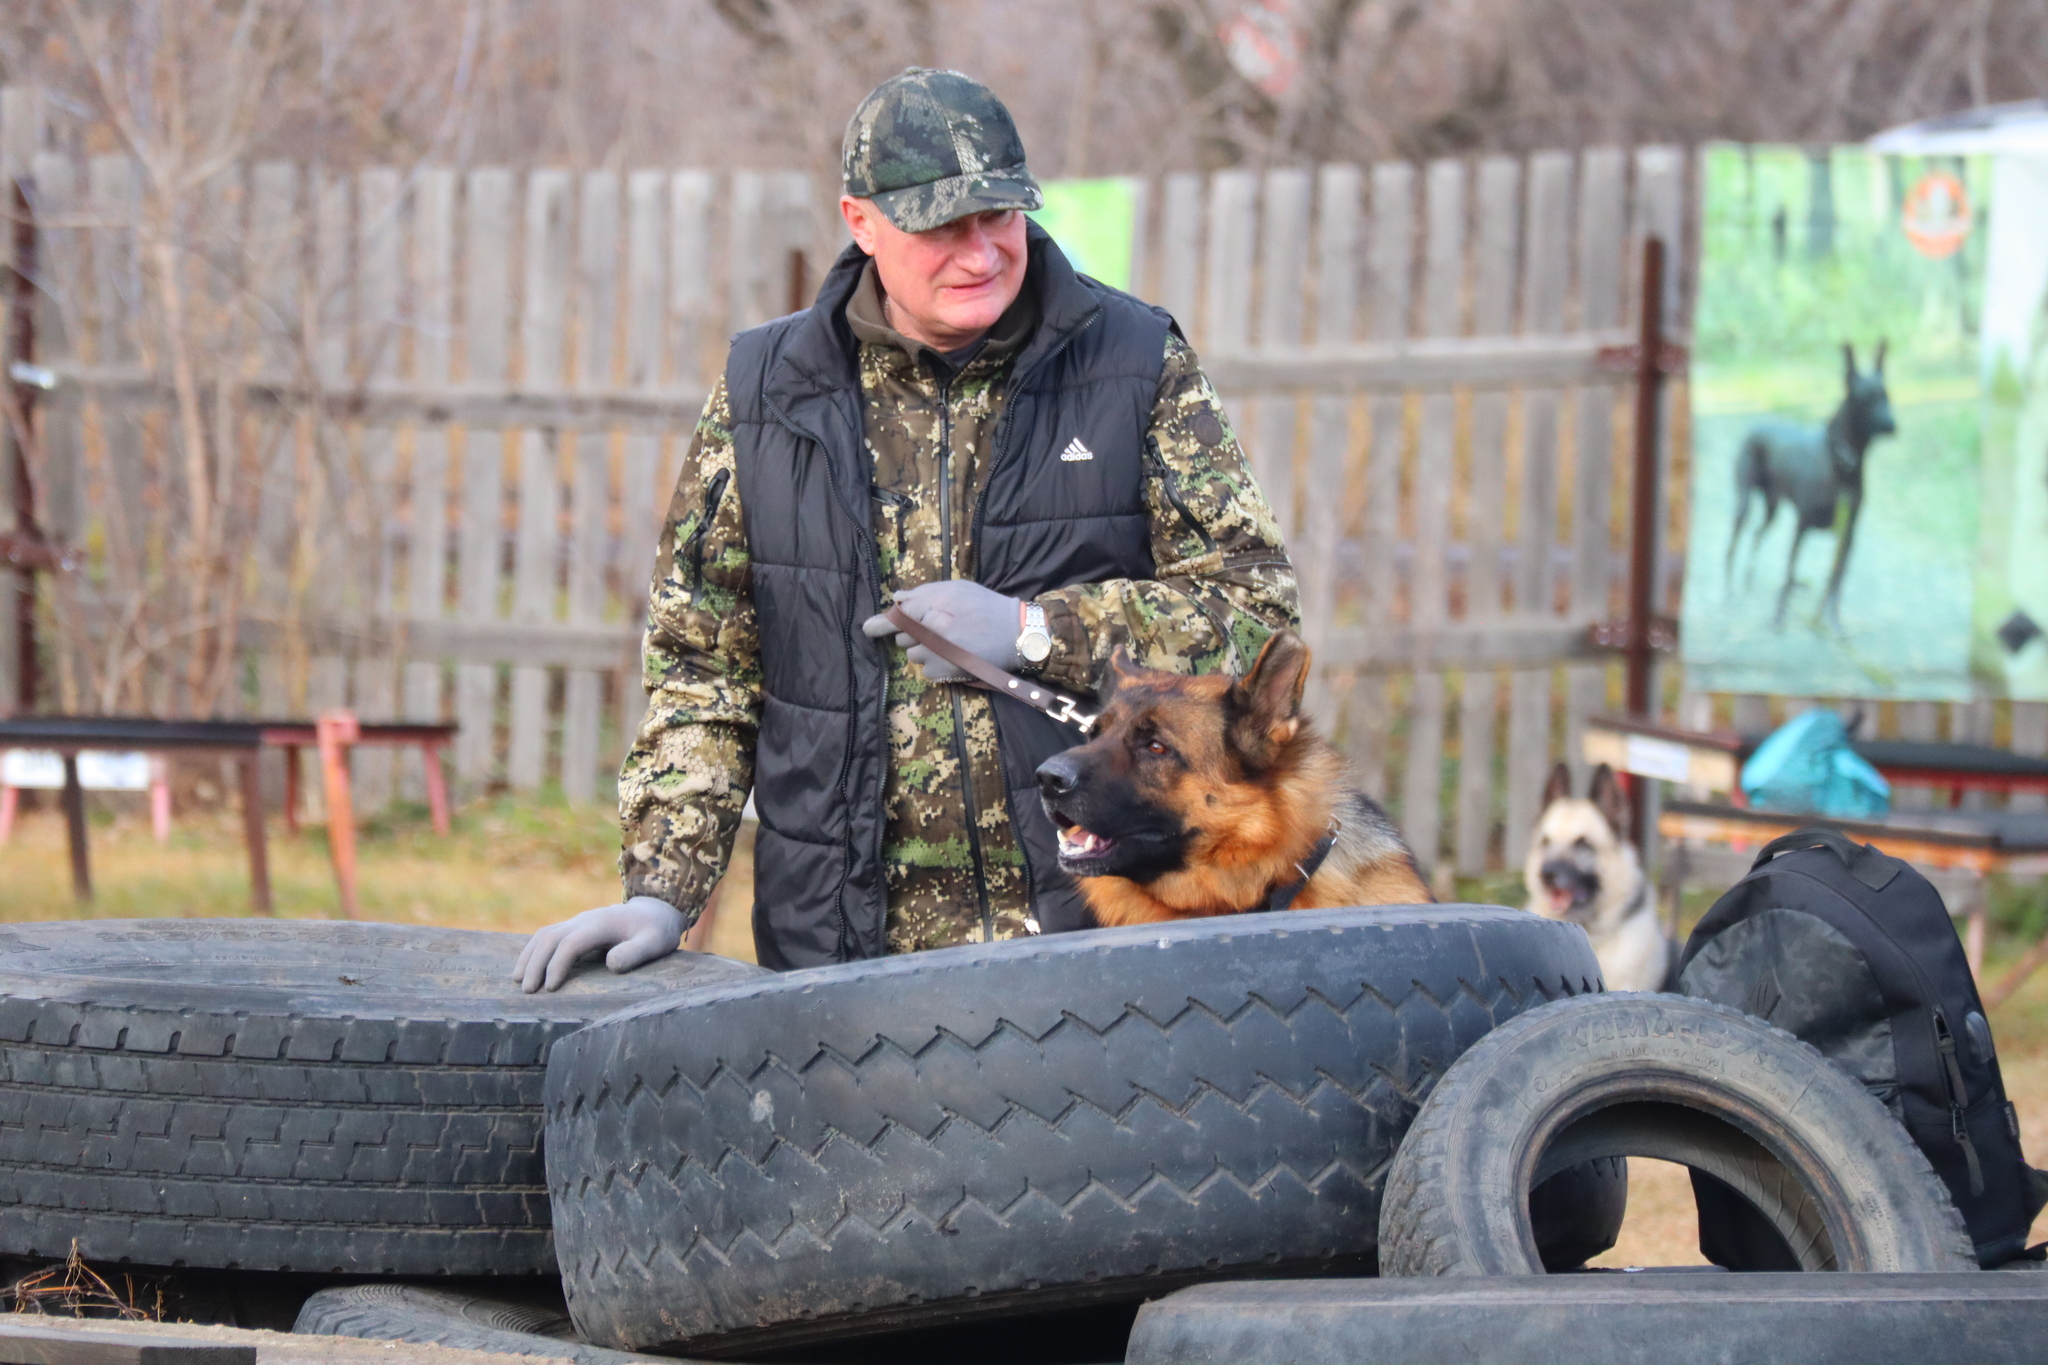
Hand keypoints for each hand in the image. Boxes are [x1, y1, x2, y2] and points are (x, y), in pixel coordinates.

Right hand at [514, 896, 687, 992]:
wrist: (656, 909)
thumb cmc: (657, 930)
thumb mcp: (655, 942)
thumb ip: (635, 953)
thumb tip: (610, 964)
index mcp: (602, 924)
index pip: (570, 944)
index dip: (557, 965)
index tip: (551, 989)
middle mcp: (584, 919)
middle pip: (550, 938)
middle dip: (535, 964)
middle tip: (527, 992)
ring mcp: (578, 920)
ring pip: (544, 934)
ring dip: (529, 956)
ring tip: (517, 981)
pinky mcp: (575, 926)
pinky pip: (548, 934)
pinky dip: (533, 950)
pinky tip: (526, 967)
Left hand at [861, 580, 1023, 681]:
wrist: (1016, 633)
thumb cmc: (986, 606)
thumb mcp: (957, 589)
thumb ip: (924, 593)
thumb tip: (897, 599)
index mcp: (933, 607)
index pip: (898, 617)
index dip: (881, 623)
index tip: (867, 629)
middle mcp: (932, 631)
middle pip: (904, 638)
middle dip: (915, 633)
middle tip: (940, 628)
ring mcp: (938, 654)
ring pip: (913, 656)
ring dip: (925, 650)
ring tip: (950, 643)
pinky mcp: (945, 672)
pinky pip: (927, 671)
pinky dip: (936, 665)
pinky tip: (954, 656)